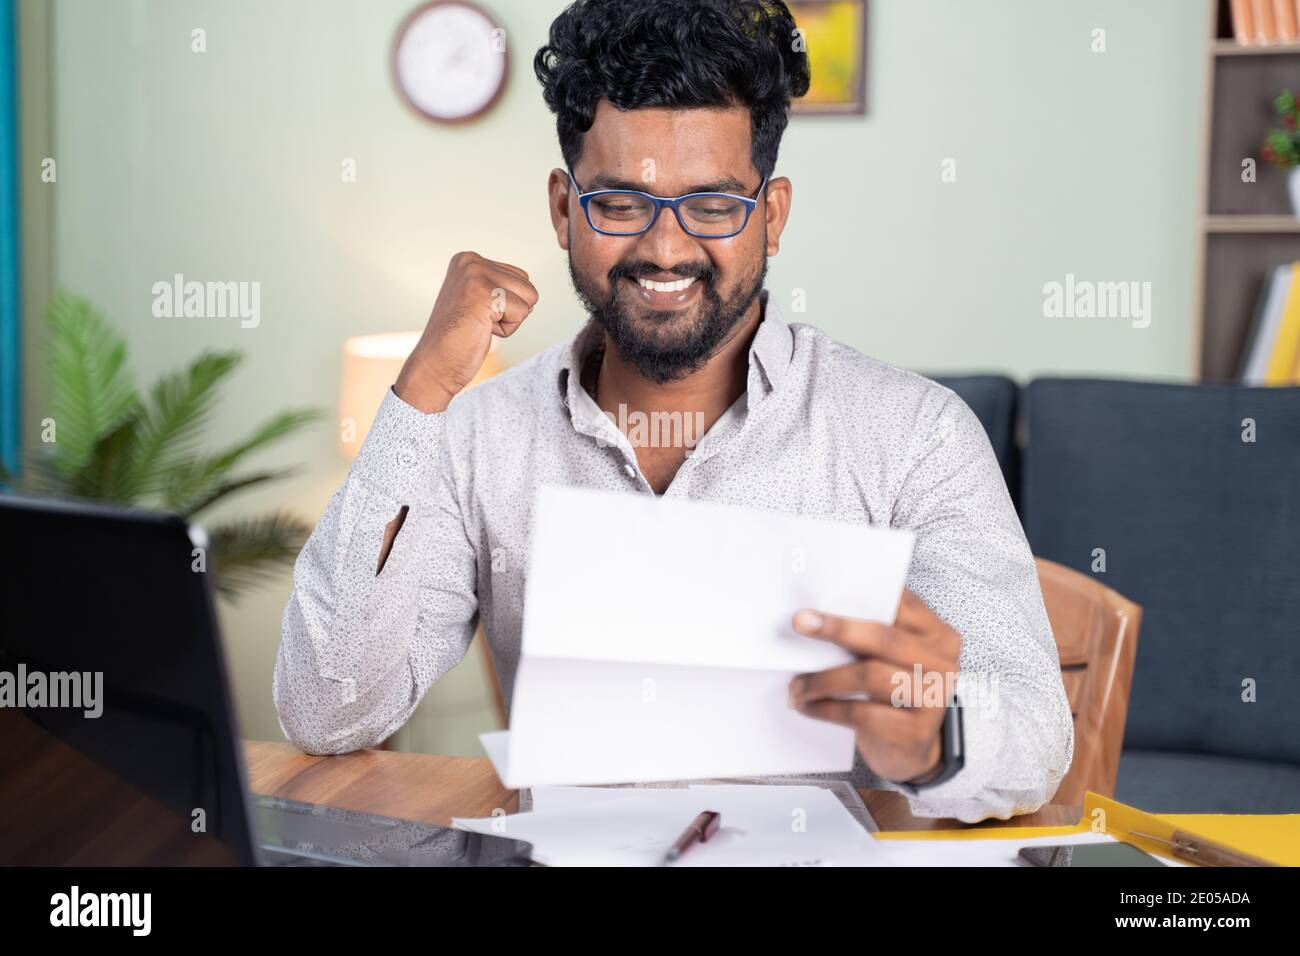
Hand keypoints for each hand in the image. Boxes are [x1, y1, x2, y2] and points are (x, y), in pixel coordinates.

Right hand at [394, 251, 538, 412]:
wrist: (435, 364)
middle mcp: (470, 261)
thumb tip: (531, 290)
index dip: (507, 304)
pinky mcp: (484, 293)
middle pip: (528, 286)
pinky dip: (507, 329)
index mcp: (468, 259)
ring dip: (509, 320)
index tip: (477, 313)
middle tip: (478, 322)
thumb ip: (499, 285)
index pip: (520, 276)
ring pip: (529, 297)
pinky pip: (522, 312)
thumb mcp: (478, 300)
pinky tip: (480, 330)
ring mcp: (475, 275)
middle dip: (511, 311)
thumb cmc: (459, 338)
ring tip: (479, 324)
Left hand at [787, 589, 961, 784]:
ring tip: (797, 684)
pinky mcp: (915, 732)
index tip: (824, 593)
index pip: (900, 605)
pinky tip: (808, 706)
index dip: (862, 595)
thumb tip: (822, 611)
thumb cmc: (894, 696)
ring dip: (822, 679)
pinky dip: (826, 708)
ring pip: (868, 676)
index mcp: (938, 636)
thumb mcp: (893, 660)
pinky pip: (860, 713)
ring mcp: (933, 699)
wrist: (912, 752)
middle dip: (836, 628)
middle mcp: (942, 664)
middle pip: (883, 638)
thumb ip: (874, 634)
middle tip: (800, 622)